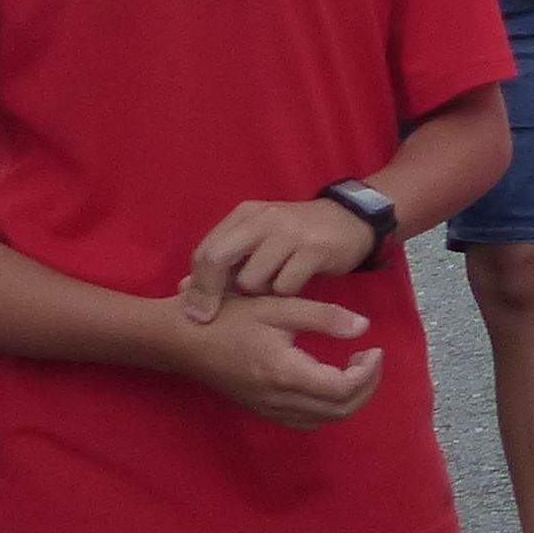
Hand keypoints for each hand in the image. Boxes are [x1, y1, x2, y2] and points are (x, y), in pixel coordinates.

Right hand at [170, 295, 381, 427]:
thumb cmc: (228, 317)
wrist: (182, 339)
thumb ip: (323, 317)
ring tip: (355, 368)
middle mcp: (278, 399)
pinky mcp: (260, 409)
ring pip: (322, 420)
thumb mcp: (278, 306)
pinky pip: (304, 420)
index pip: (342, 389)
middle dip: (365, 388)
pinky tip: (327, 381)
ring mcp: (268, 408)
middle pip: (338, 411)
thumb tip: (363, 327)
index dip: (367, 374)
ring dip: (348, 400)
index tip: (375, 349)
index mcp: (285, 373)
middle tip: (371, 359)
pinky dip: (325, 408)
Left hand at [180, 196, 381, 314]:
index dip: (196, 284)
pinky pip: (284, 287)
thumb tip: (182, 291)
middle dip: (210, 293)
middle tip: (210, 317)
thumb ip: (226, 261)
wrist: (351, 221)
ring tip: (270, 290)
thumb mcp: (260, 239)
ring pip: (251, 279)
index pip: (206, 250)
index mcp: (245, 215)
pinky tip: (294, 288)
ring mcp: (290, 233)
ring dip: (257, 295)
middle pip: (218, 258)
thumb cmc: (297, 236)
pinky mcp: (315, 250)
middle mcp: (264, 219)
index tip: (195, 312)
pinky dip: (285, 295)